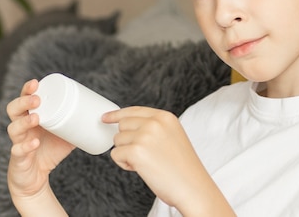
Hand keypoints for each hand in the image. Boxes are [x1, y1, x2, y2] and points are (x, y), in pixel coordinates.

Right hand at [6, 79, 73, 213]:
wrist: (35, 179)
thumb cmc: (48, 151)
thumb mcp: (65, 135)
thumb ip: (77, 124)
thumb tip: (98, 115)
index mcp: (30, 117)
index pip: (24, 99)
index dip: (27, 90)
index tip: (36, 82)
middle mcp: (21, 128)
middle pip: (14, 110)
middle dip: (24, 102)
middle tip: (37, 99)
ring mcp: (18, 142)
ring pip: (14, 128)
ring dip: (24, 122)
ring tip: (36, 118)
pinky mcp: (18, 159)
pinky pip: (17, 151)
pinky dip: (26, 146)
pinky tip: (34, 142)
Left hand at [103, 107, 234, 215]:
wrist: (193, 188)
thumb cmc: (182, 168)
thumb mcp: (172, 137)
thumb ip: (154, 127)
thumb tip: (126, 126)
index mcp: (165, 117)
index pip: (134, 110)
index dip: (117, 114)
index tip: (105, 117)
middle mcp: (155, 122)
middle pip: (122, 125)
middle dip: (127, 141)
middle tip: (144, 155)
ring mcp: (145, 136)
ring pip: (117, 140)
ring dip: (126, 153)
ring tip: (147, 163)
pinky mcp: (136, 151)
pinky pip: (116, 154)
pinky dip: (124, 164)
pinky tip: (142, 169)